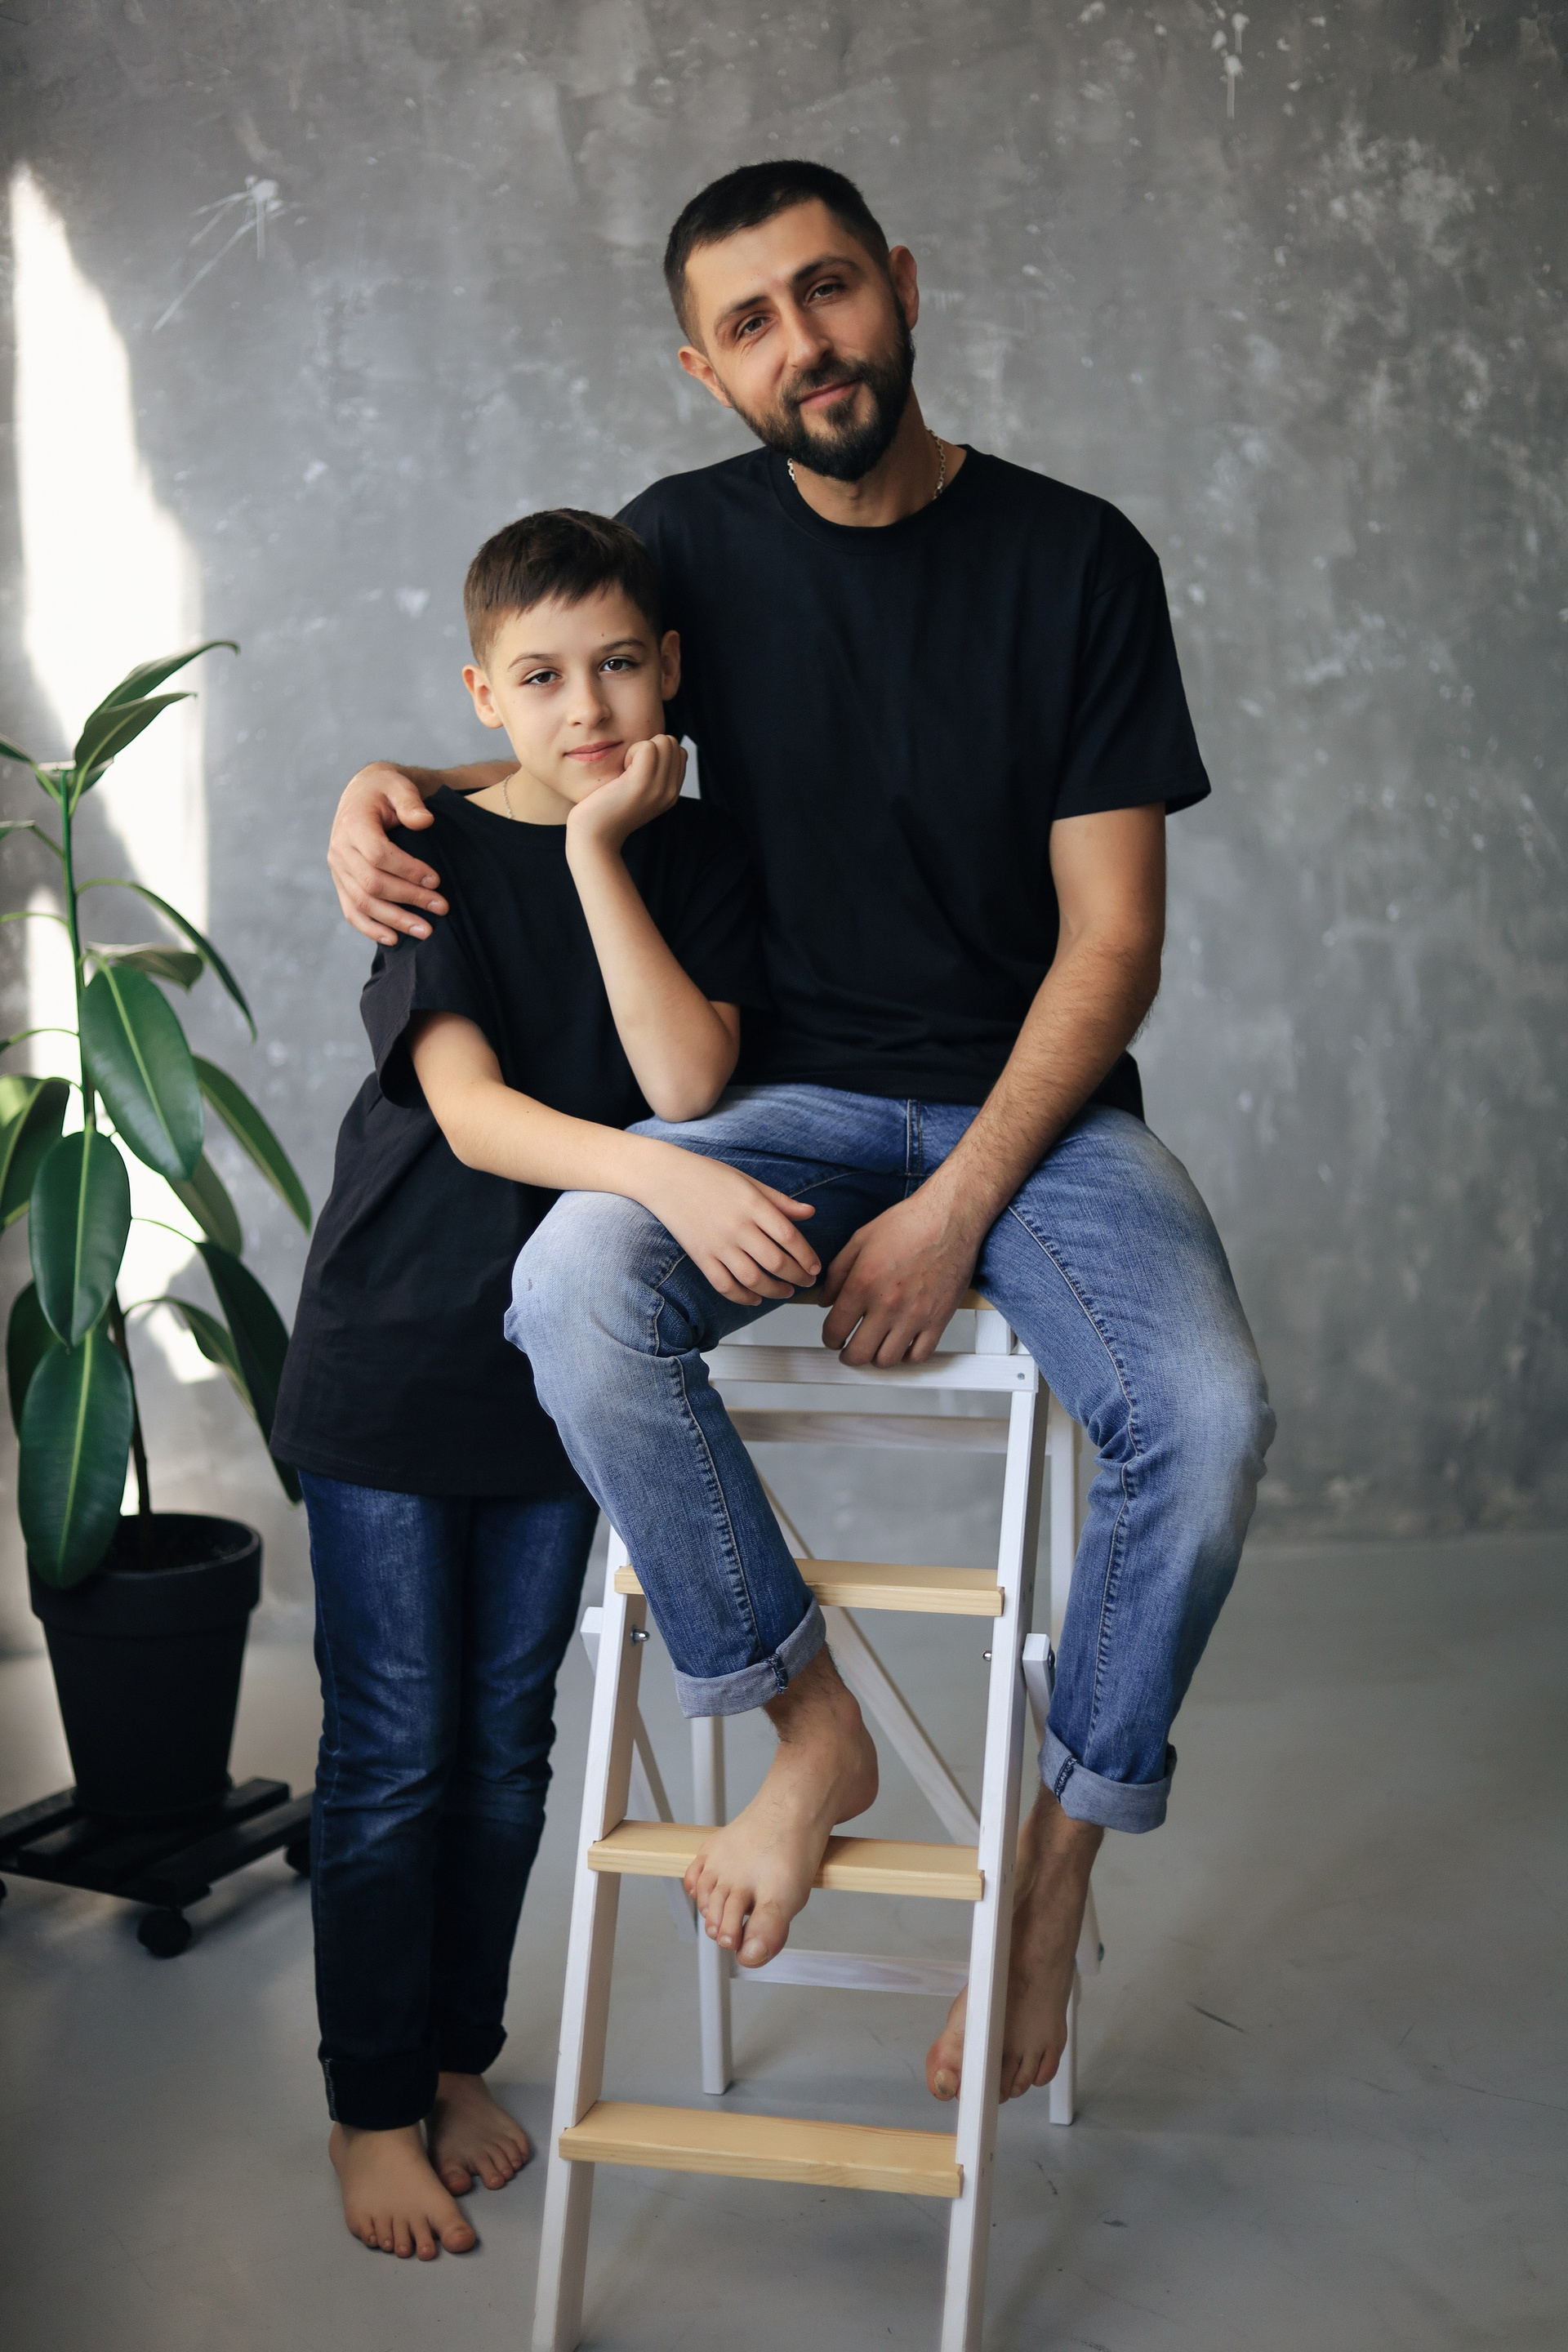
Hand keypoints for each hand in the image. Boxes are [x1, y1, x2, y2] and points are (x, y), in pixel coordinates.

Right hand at [328, 764, 446, 945]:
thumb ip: (410, 801)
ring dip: (394, 920)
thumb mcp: (399, 786)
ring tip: (425, 931)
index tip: (436, 880)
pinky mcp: (341, 882)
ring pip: (363, 902)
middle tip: (442, 908)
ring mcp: (337, 869)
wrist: (363, 795)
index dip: (408, 870)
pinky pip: (351, 910)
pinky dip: (371, 928)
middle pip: (372, 883)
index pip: (379, 854)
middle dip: (409, 898)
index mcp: (352, 824)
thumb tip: (425, 820)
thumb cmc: (386, 790)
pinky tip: (394, 939)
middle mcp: (339, 849)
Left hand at [565, 736, 685, 857]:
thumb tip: (652, 746)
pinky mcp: (641, 784)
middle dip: (649, 746)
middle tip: (629, 768)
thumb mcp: (635, 792)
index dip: (657, 752)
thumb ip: (650, 774)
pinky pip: (647, 747)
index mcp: (670, 794)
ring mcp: (659, 788)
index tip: (636, 770)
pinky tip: (621, 770)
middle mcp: (670, 792)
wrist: (593, 838)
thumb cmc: (605, 811)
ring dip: (640, 748)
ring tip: (625, 770)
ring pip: (664, 742)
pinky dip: (631, 751)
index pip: (679, 752)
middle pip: (673, 744)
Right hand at [641, 1145, 818, 1306]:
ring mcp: (717, 1244)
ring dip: (775, 1291)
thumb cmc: (708, 1176)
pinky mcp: (700, 1256)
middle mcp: (737, 1226)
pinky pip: (725, 1285)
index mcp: (753, 1204)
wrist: (665, 1178)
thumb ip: (780, 1201)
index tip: (816, 1267)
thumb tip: (810, 1212)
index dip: (807, 1257)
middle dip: (797, 1277)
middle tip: (806, 1282)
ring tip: (786, 1291)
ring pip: (753, 1279)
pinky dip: (743, 1297)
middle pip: (776, 1262)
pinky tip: (755, 1298)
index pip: (790, 1237)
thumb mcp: (749, 1181)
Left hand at [820, 1182, 984, 1364]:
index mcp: (863, 1283)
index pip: (835, 1329)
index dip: (829, 1338)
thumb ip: (837, 1272)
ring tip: (874, 1347)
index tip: (832, 1337)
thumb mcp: (860, 1240)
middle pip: (859, 1353)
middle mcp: (888, 1304)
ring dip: (876, 1358)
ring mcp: (915, 1315)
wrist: (949, 1217)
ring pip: (888, 1360)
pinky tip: (901, 1346)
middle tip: (848, 1350)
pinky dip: (907, 1357)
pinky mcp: (939, 1318)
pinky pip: (920, 1355)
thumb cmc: (908, 1223)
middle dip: (848, 1355)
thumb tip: (825, 1299)